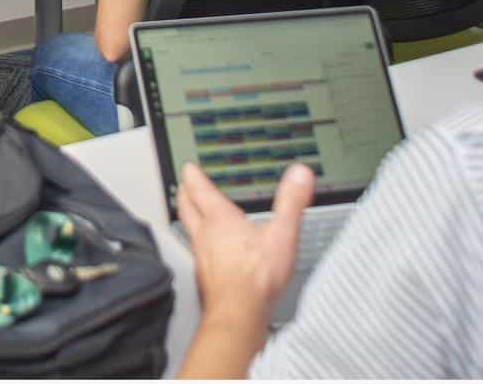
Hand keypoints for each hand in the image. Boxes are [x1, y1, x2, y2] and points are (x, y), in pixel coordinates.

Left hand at [178, 160, 315, 326]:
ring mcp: (202, 258)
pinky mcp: (206, 278)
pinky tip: (211, 255)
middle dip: (185, 195)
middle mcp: (205, 237)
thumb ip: (290, 202)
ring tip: (194, 217)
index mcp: (220, 220)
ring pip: (190, 232)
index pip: (201, 190)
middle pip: (187, 209)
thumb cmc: (256, 279)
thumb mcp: (282, 234)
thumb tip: (299, 174)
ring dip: (190, 220)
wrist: (239, 315)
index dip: (194, 176)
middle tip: (183, 187)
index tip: (189, 168)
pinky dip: (201, 246)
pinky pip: (199, 255)